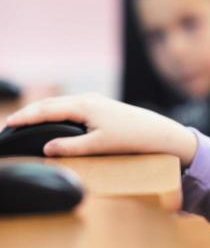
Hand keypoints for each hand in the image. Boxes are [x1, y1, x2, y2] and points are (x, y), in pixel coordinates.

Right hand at [5, 94, 197, 165]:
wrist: (158, 132)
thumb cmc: (130, 139)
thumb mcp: (99, 146)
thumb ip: (71, 147)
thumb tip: (46, 148)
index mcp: (84, 106)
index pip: (47, 110)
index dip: (25, 118)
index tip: (7, 124)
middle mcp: (87, 99)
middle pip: (50, 104)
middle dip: (28, 113)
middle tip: (8, 125)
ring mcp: (93, 102)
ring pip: (59, 105)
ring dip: (40, 112)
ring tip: (22, 122)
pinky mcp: (99, 107)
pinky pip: (68, 107)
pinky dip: (53, 112)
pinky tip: (48, 120)